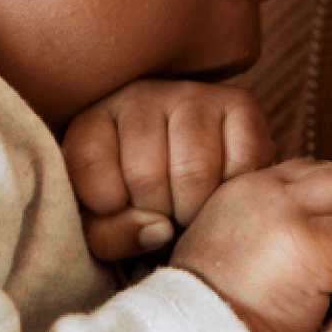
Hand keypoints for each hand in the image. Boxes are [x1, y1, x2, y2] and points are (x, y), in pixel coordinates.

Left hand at [65, 81, 273, 260]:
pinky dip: (233, 192)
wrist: (190, 178)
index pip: (89, 166)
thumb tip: (159, 230)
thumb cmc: (137, 204)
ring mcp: (192, 95)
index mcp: (94, 119)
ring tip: (190, 207)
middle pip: (145, 175)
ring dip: (195, 209)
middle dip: (158, 214)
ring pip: (194, 171)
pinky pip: (242, 162)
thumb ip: (110, 236)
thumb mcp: (104, 223)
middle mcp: (141, 96)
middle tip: (163, 213)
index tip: (122, 211)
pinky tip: (220, 190)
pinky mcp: (240, 104)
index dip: (109, 208)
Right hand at [170, 160, 331, 331]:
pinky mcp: (310, 245)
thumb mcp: (228, 245)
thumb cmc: (216, 309)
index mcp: (241, 188)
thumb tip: (320, 226)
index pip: (307, 173)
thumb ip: (267, 222)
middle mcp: (263, 190)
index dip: (327, 207)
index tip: (326, 244)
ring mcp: (287, 213)